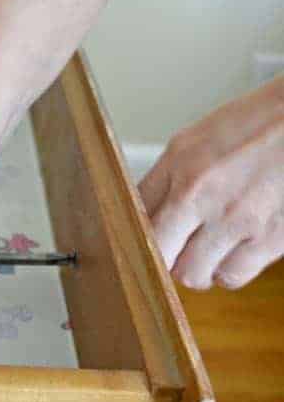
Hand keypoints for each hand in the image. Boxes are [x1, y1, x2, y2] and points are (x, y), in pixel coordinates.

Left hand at [139, 76, 283, 289]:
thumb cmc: (260, 125)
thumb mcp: (199, 139)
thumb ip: (167, 176)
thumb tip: (141, 211)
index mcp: (180, 162)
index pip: (134, 213)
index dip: (132, 230)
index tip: (136, 237)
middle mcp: (201, 191)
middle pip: (156, 251)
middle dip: (159, 256)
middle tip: (170, 250)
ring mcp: (235, 219)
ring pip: (190, 274)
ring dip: (193, 268)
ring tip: (204, 251)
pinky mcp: (270, 239)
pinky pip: (231, 276)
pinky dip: (226, 271)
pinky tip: (231, 253)